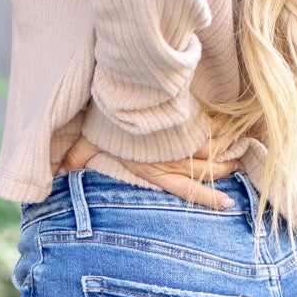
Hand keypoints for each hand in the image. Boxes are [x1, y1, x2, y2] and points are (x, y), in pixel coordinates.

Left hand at [52, 132, 245, 211]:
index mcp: (155, 168)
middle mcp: (175, 157)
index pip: (187, 189)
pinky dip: (229, 129)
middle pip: (210, 169)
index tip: (228, 205)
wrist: (128, 91)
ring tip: (240, 149)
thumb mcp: (90, 140)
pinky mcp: (193, 118)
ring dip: (231, 150)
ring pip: (217, 150)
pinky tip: (237, 127)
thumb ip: (77, 156)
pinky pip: (218, 128)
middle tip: (236, 168)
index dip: (208, 198)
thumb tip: (56, 171)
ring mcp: (187, 138)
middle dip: (226, 169)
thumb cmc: (107, 119)